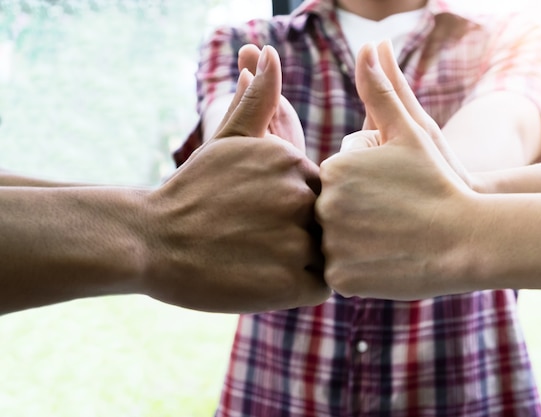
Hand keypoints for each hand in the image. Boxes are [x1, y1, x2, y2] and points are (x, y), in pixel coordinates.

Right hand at [142, 46, 328, 312]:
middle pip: (327, 223)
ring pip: (328, 254)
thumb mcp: (227, 140)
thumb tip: (269, 53)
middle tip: (265, 244)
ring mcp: (297, 239)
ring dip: (305, 261)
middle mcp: (301, 195)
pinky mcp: (290, 281)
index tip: (267, 219)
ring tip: (264, 262)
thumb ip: (256, 101)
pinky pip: (322, 285)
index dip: (300, 210)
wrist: (150, 240)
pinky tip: (268, 278)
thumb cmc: (192, 191)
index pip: (323, 191)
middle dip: (306, 235)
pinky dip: (302, 286)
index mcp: (292, 161)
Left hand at [316, 41, 474, 299]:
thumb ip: (382, 92)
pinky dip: (358, 271)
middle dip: (356, 217)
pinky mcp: (340, 279)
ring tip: (390, 239)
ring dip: (356, 244)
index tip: (392, 195)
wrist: (468, 239)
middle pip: (330, 212)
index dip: (364, 190)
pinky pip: (339, 274)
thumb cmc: (440, 182)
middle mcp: (323, 205)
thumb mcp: (411, 133)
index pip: (335, 182)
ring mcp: (330, 244)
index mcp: (333, 169)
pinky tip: (386, 261)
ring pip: (332, 243)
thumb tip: (370, 47)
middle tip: (392, 219)